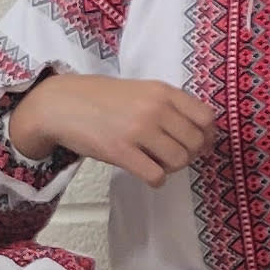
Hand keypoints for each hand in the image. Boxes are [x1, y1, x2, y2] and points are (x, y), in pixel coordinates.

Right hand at [7, 74, 215, 186]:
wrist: (62, 104)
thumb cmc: (104, 98)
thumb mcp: (143, 90)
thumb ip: (171, 105)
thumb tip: (204, 134)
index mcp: (163, 91)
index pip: (206, 117)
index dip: (207, 135)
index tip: (199, 143)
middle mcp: (155, 109)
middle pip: (195, 143)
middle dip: (190, 154)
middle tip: (173, 155)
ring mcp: (138, 130)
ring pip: (179, 161)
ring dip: (172, 167)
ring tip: (158, 162)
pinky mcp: (121, 152)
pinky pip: (156, 175)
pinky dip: (156, 179)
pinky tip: (146, 171)